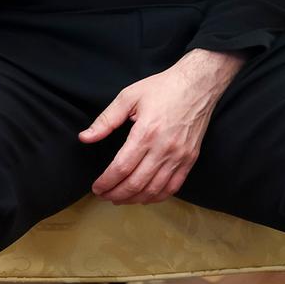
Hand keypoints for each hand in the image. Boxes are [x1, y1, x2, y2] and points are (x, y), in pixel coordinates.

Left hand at [79, 48, 245, 204]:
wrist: (199, 84)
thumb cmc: (163, 88)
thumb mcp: (129, 96)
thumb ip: (106, 120)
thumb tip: (85, 138)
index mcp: (146, 132)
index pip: (121, 168)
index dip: (106, 182)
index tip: (96, 187)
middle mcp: (164, 148)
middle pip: (136, 183)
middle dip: (116, 194)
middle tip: (104, 195)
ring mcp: (180, 155)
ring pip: (154, 189)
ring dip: (134, 199)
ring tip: (120, 199)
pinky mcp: (191, 158)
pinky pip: (173, 186)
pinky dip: (157, 196)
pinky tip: (145, 197)